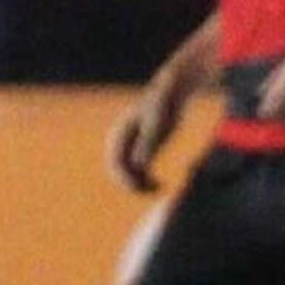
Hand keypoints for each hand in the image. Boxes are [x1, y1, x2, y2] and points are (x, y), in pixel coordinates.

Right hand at [105, 79, 190, 193]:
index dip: (125, 179)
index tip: (143, 190)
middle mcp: (119, 142)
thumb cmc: (165, 107)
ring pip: (125, 173)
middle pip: (117, 170)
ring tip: (158, 188)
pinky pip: (134, 171)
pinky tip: (159, 184)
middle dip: (131, 184)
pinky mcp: (137, 149)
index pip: (115, 163)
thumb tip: (139, 165)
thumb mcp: (159, 124)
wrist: (169, 93)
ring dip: (138, 185)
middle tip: (153, 192)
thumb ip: (148, 143)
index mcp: (120, 135)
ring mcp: (127, 146)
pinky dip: (143, 180)